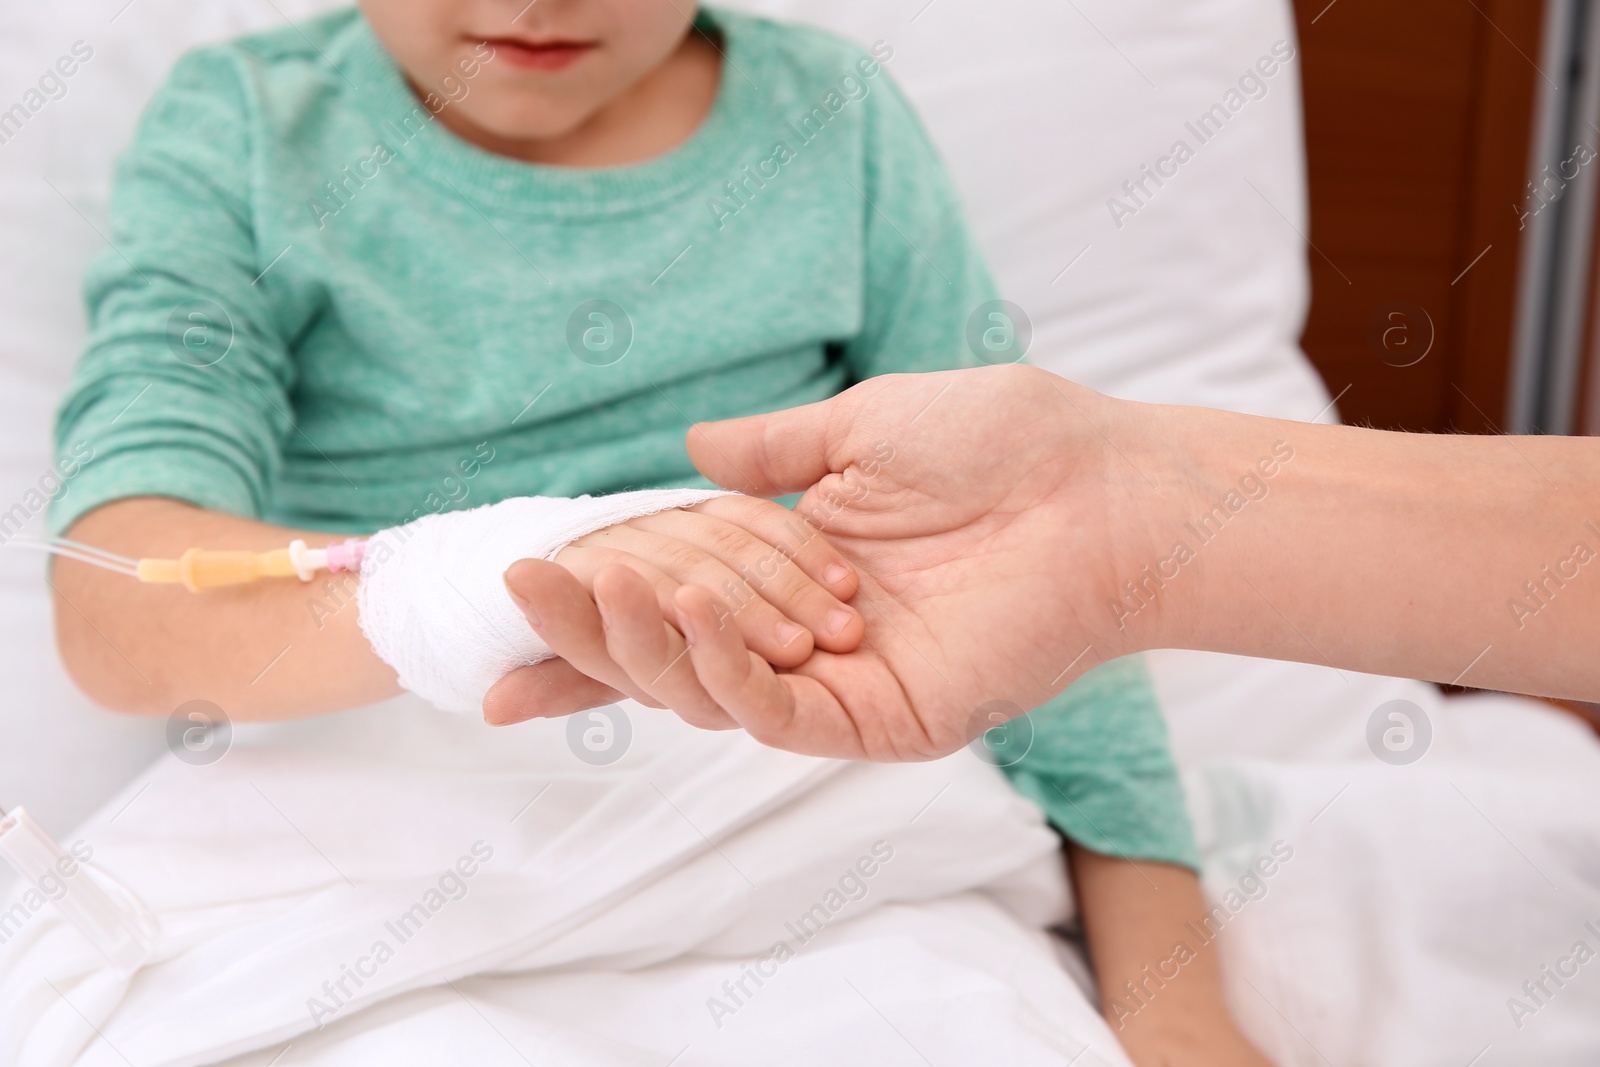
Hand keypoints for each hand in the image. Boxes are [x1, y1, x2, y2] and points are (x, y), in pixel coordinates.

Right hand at [493, 365, 1199, 755]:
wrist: (1099, 486)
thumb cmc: (999, 447)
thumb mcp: (860, 429)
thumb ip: (770, 449)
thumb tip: (690, 446)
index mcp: (788, 574)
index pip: (664, 598)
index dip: (587, 604)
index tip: (508, 592)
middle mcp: (799, 639)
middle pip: (662, 655)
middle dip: (583, 627)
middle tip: (520, 581)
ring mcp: (836, 687)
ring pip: (703, 692)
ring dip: (639, 641)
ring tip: (597, 578)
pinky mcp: (878, 721)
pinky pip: (774, 715)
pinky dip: (722, 669)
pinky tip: (686, 613)